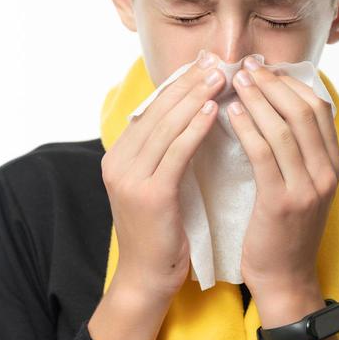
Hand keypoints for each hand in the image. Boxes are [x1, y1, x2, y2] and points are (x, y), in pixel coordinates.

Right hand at [101, 51, 225, 300]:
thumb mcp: (157, 185)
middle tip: (217, 61)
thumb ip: (164, 154)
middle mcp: (118, 162)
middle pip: (157, 111)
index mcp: (118, 157)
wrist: (148, 278)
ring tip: (221, 77)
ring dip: (195, 98)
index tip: (204, 65)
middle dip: (188, 83)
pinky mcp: (149, 194)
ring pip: (166, 126)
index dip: (178, 85)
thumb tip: (190, 116)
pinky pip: (176, 152)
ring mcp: (129, 178)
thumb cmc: (161, 233)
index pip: (150, 110)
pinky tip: (214, 111)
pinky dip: (195, 128)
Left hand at [226, 56, 338, 294]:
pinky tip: (231, 115)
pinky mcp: (283, 203)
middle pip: (304, 112)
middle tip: (247, 67)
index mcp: (332, 165)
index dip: (292, 83)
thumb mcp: (299, 187)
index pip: (319, 108)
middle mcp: (326, 173)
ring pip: (285, 129)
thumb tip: (273, 108)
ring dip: (259, 100)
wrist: (283, 278)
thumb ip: (294, 153)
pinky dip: (249, 129)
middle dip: (274, 84)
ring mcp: (307, 188)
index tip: (265, 68)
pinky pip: (265, 155)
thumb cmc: (282, 231)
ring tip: (236, 82)